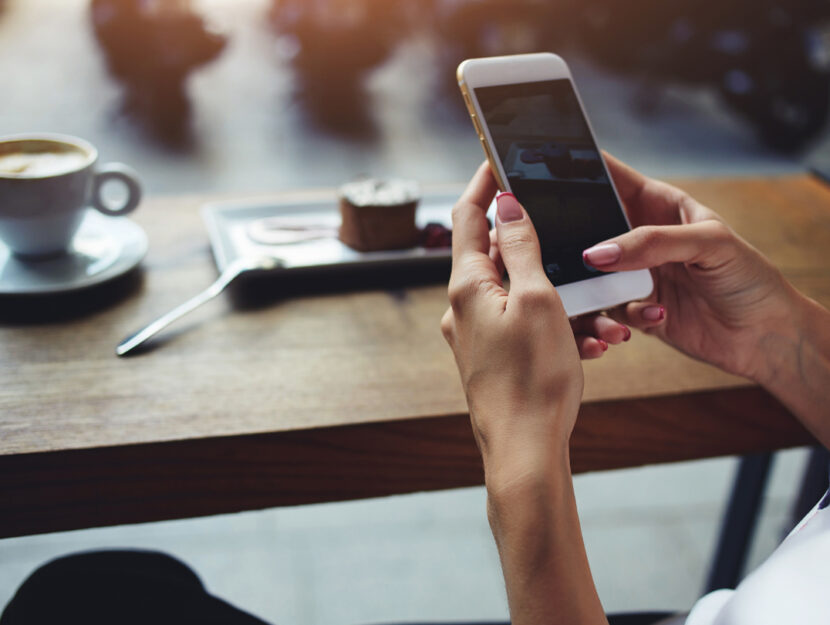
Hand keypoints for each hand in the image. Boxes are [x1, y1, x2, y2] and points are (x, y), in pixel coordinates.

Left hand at [442, 163, 597, 474]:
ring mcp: (475, 334)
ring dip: (554, 290)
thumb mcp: (537, 300)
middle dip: (533, 241)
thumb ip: (520, 248)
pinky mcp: (491, 356)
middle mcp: (463, 307)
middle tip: (563, 230)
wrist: (525, 451)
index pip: (465, 217)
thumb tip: (505, 204)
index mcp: (467, 286)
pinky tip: (585, 339)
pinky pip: (522, 324)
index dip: (482, 184)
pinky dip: (552, 321)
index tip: (498, 159)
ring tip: (593, 308)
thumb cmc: (533, 378)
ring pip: (516, 292)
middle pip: (492, 253)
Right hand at [583, 154, 798, 382]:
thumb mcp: (709, 244)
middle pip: (589, 227)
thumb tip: (596, 254)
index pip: (612, 177)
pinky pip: (605, 311)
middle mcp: (640, 238)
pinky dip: (619, 317)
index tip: (548, 172)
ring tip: (616, 296)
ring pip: (590, 274)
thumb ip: (652, 243)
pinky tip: (657, 316)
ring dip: (594, 287)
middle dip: (574, 236)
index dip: (582, 170)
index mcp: (659, 205)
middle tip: (563, 246)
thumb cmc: (749, 278)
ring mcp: (634, 274)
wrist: (764, 336)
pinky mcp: (632, 309)